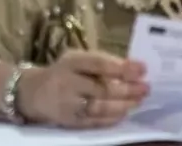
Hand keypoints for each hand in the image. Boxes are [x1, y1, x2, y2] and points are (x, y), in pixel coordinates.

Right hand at [17, 50, 147, 127]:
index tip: (142, 68)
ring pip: (99, 107)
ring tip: (139, 101)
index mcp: (71, 62)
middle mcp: (68, 83)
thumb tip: (132, 67)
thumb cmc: (64, 72)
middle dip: (127, 89)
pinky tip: (124, 113)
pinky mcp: (70, 121)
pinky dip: (111, 118)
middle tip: (146, 88)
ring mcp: (68, 104)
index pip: (98, 64)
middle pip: (101, 88)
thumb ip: (101, 61)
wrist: (34, 93)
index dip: (122, 67)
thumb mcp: (78, 59)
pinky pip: (94, 121)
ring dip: (123, 105)